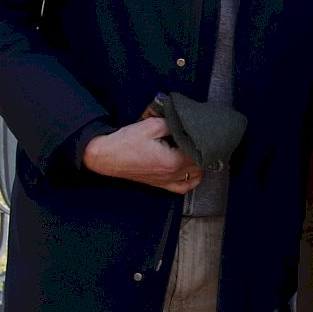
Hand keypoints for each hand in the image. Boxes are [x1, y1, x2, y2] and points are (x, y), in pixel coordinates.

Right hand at [83, 117, 202, 193]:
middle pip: (200, 166)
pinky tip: (191, 170)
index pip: (200, 154)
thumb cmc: (126, 141)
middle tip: (202, 139)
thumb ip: (173, 124)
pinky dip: (191, 180)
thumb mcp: (152, 126)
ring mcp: (166, 182)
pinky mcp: (160, 184)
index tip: (205, 133)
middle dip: (204, 152)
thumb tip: (188, 124)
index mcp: (172, 161)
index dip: (205, 142)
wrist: (107, 156)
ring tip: (197, 151)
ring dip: (200, 165)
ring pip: (195, 177)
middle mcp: (172, 175)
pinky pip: (182, 188)